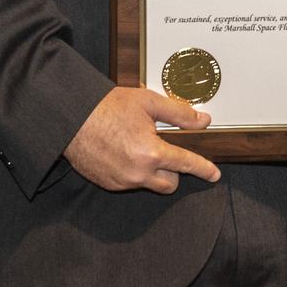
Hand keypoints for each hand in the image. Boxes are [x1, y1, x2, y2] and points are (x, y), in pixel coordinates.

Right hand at [63, 86, 220, 193]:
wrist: (72, 118)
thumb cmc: (108, 107)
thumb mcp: (148, 102)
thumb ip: (179, 113)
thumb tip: (202, 120)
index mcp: (151, 152)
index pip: (186, 164)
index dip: (204, 169)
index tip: (214, 175)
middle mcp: (138, 173)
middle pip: (171, 182)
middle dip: (173, 169)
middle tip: (163, 147)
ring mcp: (122, 182)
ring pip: (150, 184)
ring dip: (153, 172)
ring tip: (139, 146)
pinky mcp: (109, 184)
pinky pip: (131, 183)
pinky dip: (133, 172)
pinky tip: (123, 152)